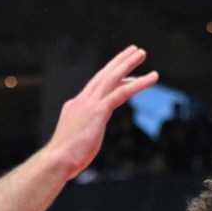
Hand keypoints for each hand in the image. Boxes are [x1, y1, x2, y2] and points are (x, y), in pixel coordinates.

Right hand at [46, 45, 158, 180]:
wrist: (58, 160)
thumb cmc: (67, 156)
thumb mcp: (76, 138)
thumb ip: (84, 129)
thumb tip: (88, 130)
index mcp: (77, 105)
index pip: (98, 87)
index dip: (113, 77)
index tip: (126, 73)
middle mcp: (83, 100)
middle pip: (104, 75)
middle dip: (119, 61)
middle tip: (134, 50)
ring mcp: (90, 104)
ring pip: (113, 78)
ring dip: (128, 64)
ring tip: (141, 53)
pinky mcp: (99, 111)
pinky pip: (123, 92)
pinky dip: (139, 83)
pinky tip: (153, 78)